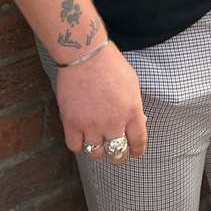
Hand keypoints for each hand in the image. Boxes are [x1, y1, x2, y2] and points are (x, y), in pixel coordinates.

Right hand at [55, 43, 146, 164]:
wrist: (86, 54)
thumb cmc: (111, 64)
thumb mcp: (133, 83)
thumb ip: (135, 106)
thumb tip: (138, 122)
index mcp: (132, 112)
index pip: (138, 142)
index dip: (137, 151)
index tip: (134, 153)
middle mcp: (113, 122)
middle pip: (117, 152)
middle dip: (118, 155)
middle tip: (115, 152)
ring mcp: (92, 125)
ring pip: (96, 153)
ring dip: (98, 150)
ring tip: (97, 143)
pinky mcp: (72, 123)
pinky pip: (75, 147)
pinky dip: (79, 145)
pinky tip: (81, 137)